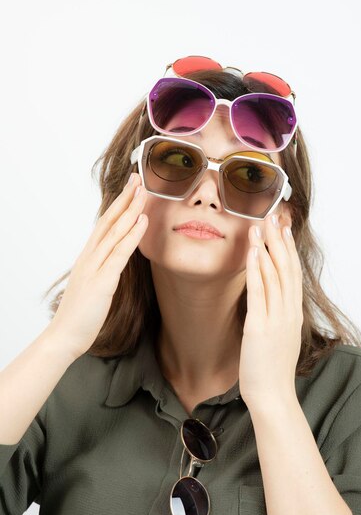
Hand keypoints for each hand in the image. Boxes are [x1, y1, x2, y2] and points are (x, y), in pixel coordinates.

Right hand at [47, 173, 147, 358]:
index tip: (131, 188)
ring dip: (131, 209)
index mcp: (88, 258)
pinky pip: (119, 254)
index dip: (119, 204)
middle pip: (109, 221)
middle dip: (125, 198)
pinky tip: (142, 221)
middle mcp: (90, 257)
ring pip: (114, 231)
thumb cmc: (80, 315)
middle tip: (139, 177)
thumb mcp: (94, 286)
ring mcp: (94, 268)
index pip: (105, 224)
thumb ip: (104, 270)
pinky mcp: (101, 282)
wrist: (64, 337)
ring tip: (144, 191)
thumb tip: (119, 260)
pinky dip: (132, 235)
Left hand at [239, 211, 302, 408]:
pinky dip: (256, 271)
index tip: (282, 228)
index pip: (292, 273)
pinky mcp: (260, 327)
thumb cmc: (272, 369)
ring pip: (275, 275)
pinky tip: (252, 253)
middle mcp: (289, 311)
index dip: (287, 248)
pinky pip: (259, 293)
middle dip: (279, 240)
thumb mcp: (280, 336)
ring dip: (266, 248)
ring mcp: (277, 319)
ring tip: (260, 226)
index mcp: (293, 313)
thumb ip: (277, 315)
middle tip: (273, 216)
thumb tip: (270, 299)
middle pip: (286, 268)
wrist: (273, 397)